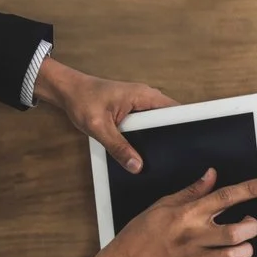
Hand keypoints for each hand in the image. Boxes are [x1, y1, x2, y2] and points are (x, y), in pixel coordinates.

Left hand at [35, 58, 173, 172]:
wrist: (67, 90)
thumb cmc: (81, 100)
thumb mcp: (98, 127)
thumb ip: (118, 148)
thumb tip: (137, 166)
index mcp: (145, 96)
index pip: (178, 111)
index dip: (186, 126)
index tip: (189, 143)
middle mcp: (147, 97)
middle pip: (171, 119)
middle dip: (171, 136)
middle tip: (170, 156)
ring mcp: (142, 103)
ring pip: (160, 124)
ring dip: (157, 137)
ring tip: (154, 154)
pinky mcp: (135, 109)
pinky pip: (148, 124)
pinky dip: (146, 135)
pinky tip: (139, 147)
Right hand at [77, 169, 256, 256]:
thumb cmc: (141, 234)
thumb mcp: (162, 205)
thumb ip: (191, 191)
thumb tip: (211, 175)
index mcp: (187, 215)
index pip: (224, 197)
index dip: (249, 189)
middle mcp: (194, 236)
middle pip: (236, 231)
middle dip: (252, 227)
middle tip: (250, 224)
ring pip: (234, 255)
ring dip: (246, 250)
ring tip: (243, 246)